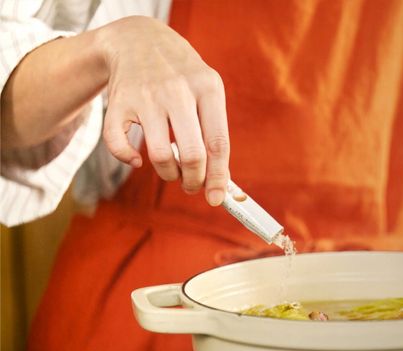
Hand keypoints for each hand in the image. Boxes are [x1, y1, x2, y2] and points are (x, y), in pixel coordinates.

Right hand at [97, 16, 229, 205]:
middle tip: (192, 185)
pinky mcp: (119, 101)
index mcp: (208, 88)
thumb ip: (214, 131)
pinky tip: (137, 159)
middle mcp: (178, 91)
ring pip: (160, 155)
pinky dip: (128, 159)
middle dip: (194, 180)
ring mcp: (146, 95)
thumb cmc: (182, 75)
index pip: (218, 143)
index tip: (216, 198)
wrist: (138, 38)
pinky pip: (119, 144)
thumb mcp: (207, 91)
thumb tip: (221, 181)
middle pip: (192, 154)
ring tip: (172, 171)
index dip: (218, 177)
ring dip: (168, 174)